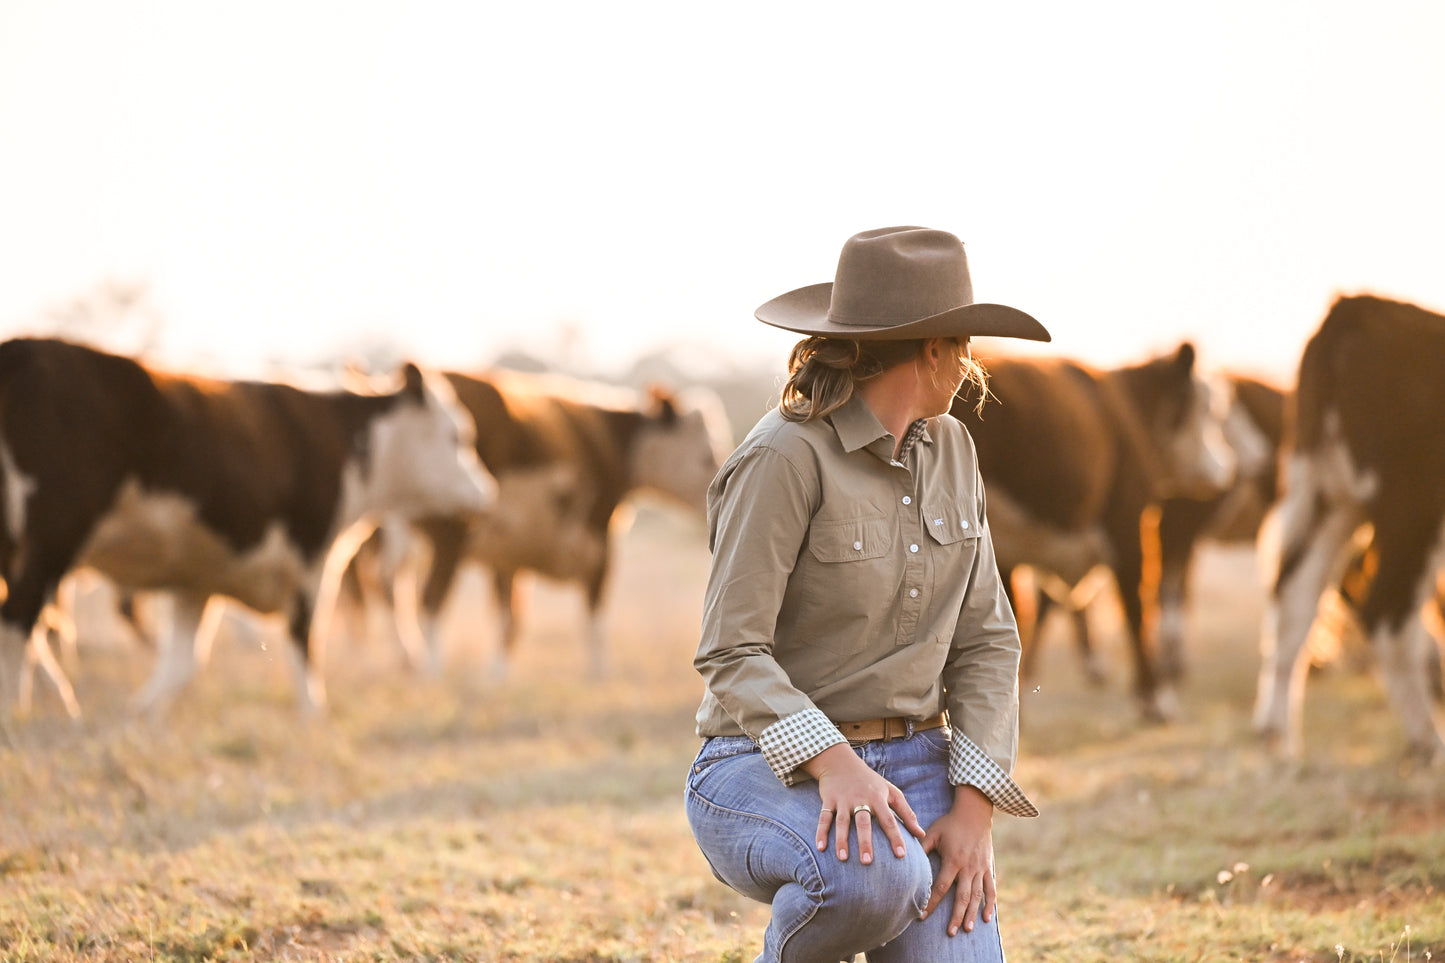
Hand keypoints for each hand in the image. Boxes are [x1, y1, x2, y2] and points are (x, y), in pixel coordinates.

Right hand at [802, 743, 924, 863]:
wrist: (841, 762)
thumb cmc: (871, 781)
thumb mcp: (891, 792)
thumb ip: (907, 813)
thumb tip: (921, 834)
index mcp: (878, 797)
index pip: (889, 820)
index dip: (895, 837)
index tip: (901, 855)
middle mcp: (860, 799)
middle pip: (863, 822)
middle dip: (865, 842)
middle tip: (867, 862)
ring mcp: (843, 799)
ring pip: (842, 821)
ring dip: (841, 840)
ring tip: (843, 858)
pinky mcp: (829, 799)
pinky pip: (824, 817)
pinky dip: (821, 832)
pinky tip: (821, 848)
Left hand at [920, 785, 995, 935]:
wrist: (975, 812)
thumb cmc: (950, 822)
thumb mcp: (933, 832)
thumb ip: (922, 846)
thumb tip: (904, 856)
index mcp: (953, 860)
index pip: (941, 887)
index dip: (931, 903)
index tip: (922, 916)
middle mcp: (968, 867)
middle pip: (962, 897)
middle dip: (955, 916)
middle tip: (950, 933)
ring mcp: (980, 868)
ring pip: (977, 896)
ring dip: (973, 913)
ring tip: (967, 929)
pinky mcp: (988, 867)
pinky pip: (991, 888)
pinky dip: (990, 903)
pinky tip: (988, 918)